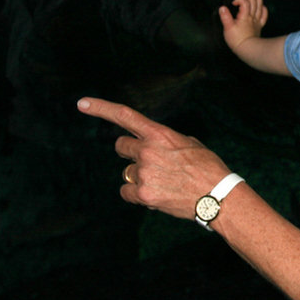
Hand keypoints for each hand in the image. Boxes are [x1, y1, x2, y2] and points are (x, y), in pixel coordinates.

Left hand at [77, 97, 231, 217]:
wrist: (217, 196)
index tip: (82, 104)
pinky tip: (157, 194)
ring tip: (164, 182)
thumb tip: (155, 145)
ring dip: (139, 176)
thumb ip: (167, 141)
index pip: (125, 116)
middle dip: (130, 152)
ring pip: (127, 172)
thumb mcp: (190, 144)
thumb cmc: (208, 168)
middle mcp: (147, 151)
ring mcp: (144, 173)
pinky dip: (137, 194)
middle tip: (149, 161)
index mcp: (160, 134)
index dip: (101, 108)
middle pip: (121, 146)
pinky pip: (127, 192)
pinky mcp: (143, 194)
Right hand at [219, 0, 268, 53]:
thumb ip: (225, 17)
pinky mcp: (258, 26)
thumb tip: (222, 8)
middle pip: (253, 1)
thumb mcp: (228, 29)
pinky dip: (263, 9)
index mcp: (244, 16)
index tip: (233, 1)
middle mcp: (251, 17)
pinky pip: (263, 16)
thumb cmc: (237, 40)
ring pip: (259, 6)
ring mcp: (256, 21)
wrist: (248, 50)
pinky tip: (262, 5)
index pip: (244, 2)